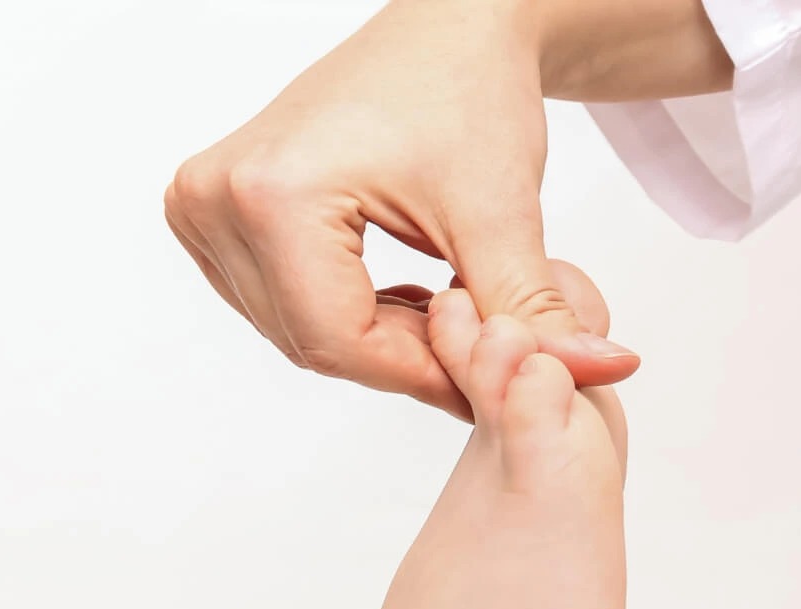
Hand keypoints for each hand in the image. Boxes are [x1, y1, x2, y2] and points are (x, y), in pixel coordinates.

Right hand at [165, 0, 640, 418]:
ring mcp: (204, 203)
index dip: (421, 374)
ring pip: (298, 331)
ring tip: (449, 304)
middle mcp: (215, 197)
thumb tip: (596, 378)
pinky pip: (281, 302)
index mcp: (272, 194)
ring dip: (378, 338)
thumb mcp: (502, 215)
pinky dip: (348, 312)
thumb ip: (532, 316)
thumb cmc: (469, 90)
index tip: (488, 380)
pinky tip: (406, 292)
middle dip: (404, 357)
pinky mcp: (213, 208)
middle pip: (314, 341)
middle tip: (479, 344)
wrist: (447, 26)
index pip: (339, 341)